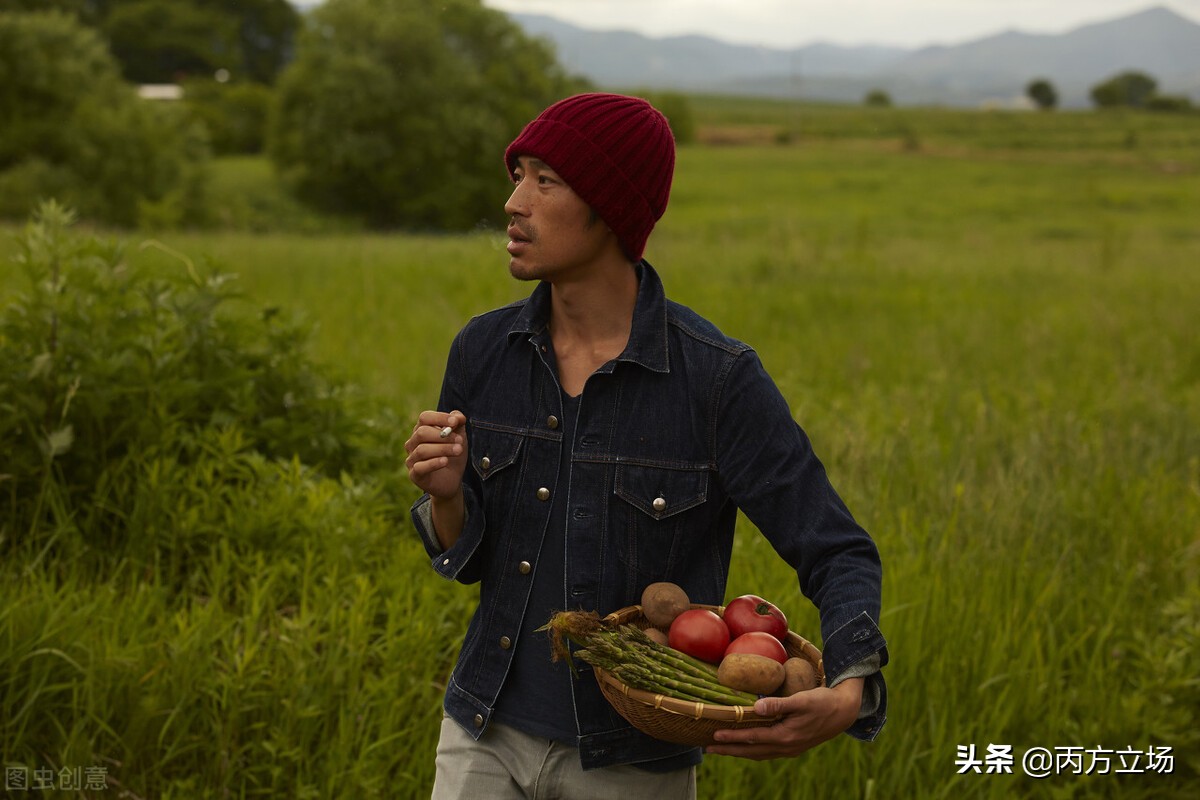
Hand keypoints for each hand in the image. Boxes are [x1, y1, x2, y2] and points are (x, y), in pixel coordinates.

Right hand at [404, 410, 467, 499]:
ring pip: (422, 450)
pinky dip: (434, 463)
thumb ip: (458, 423)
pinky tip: (445, 461)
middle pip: (422, 433)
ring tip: (458, 451)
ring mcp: (412, 459)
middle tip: (460, 441)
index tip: (455, 422)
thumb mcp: (460, 437)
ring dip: (443, 449)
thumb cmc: (452, 456)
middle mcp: (413, 443)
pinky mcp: (414, 474)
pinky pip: (420, 467)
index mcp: (421, 430)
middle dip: (443, 436)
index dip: (440, 418)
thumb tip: (457, 416)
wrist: (452, 480)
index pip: (424, 418)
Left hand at [704, 678, 863, 759]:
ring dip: (740, 751)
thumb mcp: (802, 700)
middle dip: (730, 750)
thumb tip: (756, 707)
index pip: (753, 738)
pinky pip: (768, 751)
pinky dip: (753, 749)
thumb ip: (778, 704)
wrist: (845, 712)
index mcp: (786, 736)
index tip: (714, 736)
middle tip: (708, 749)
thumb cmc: (823, 702)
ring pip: (759, 753)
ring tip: (722, 749)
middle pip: (752, 751)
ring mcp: (790, 748)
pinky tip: (748, 746)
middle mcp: (786, 747)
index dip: (733, 737)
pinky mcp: (794, 745)